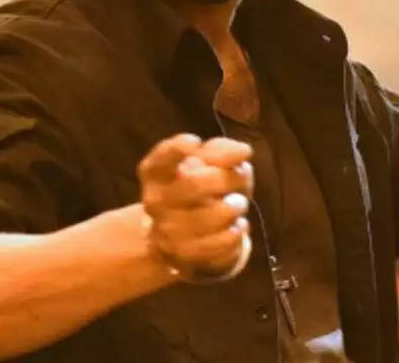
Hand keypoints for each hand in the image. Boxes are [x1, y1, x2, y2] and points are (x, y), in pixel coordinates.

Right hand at [137, 133, 253, 277]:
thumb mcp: (209, 164)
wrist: (186, 239)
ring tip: (238, 205)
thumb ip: (223, 150)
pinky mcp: (185, 257)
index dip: (177, 148)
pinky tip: (236, 226)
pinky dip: (237, 232)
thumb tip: (243, 151)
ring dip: (235, 207)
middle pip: (194, 183)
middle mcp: (155, 202)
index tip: (196, 142)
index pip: (160, 159)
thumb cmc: (202, 190)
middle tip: (240, 178)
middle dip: (226, 178)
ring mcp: (168, 232)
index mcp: (155, 174)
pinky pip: (222, 242)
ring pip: (212, 215)